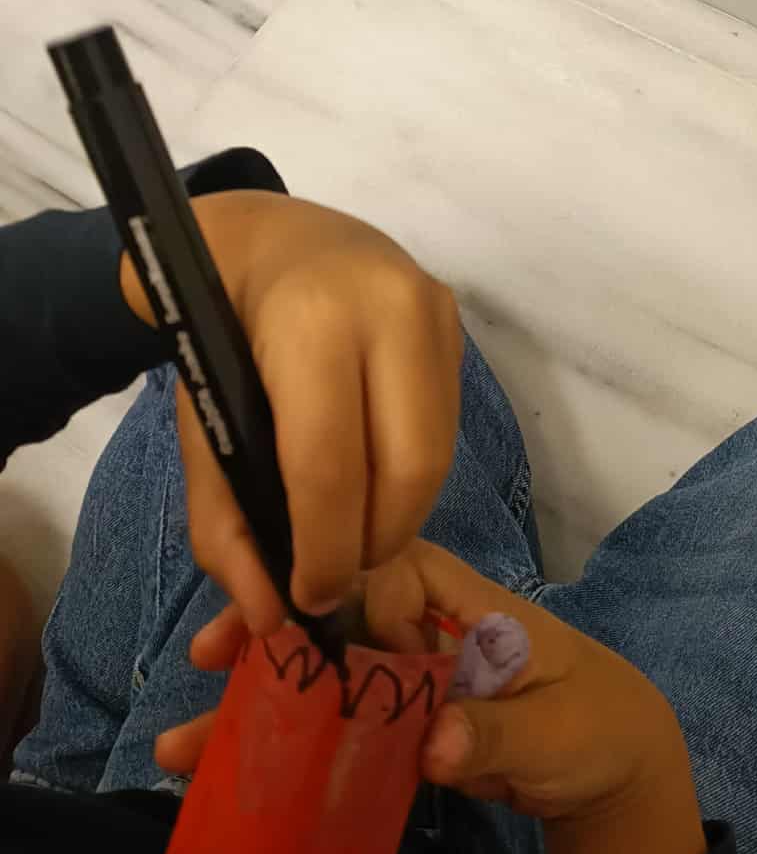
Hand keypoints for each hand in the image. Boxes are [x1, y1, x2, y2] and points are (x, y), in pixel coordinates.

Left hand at [122, 192, 460, 634]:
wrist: (274, 238)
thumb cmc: (224, 335)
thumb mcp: (201, 425)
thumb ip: (224, 525)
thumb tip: (269, 616)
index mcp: (310, 324)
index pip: (330, 465)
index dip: (324, 550)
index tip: (308, 598)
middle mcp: (390, 309)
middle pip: (408, 469)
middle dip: (375, 543)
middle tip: (339, 574)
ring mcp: (436, 311)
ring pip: (439, 455)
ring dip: (399, 515)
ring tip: (354, 533)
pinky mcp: (459, 324)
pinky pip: (446, 428)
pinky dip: (412, 474)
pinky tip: (374, 478)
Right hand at [159, 541, 705, 853]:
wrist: (617, 781)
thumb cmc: (598, 731)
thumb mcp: (560, 733)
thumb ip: (498, 732)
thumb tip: (435, 741)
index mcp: (470, 608)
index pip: (397, 571)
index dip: (349, 592)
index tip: (313, 637)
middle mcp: (427, 630)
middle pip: (340, 614)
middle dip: (274, 632)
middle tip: (209, 657)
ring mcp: (408, 678)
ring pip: (325, 671)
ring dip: (262, 698)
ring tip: (184, 738)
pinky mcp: (397, 727)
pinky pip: (333, 725)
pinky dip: (287, 743)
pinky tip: (228, 766)